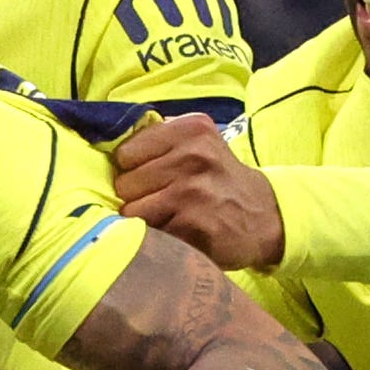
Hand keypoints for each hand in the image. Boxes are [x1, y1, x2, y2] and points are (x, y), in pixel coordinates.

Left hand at [112, 114, 283, 267]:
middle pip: (125, 184)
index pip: (125, 152)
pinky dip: (158, 238)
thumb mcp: (198, 144)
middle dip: (138, 196)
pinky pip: (149, 234)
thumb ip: (158, 139)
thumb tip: (104, 146)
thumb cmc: (218, 180)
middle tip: (165, 200)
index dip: (133, 169)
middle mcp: (194, 157)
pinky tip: (180, 232)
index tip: (153, 176)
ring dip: (145, 220)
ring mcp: (194, 193)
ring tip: (170, 216)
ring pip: (132, 212)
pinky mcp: (194, 227)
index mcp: (191, 130)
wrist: (265, 217)